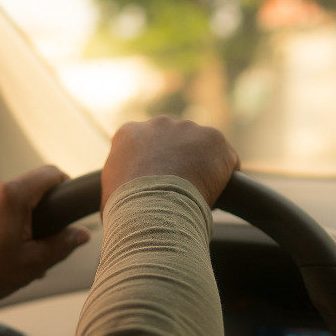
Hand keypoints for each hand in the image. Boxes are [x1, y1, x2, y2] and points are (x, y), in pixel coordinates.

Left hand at [0, 166, 89, 307]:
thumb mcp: (33, 263)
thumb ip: (62, 244)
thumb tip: (81, 234)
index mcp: (10, 196)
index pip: (49, 173)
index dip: (65, 185)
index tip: (69, 203)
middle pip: (29, 189)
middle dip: (42, 212)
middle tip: (44, 241)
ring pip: (11, 201)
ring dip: (22, 221)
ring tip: (21, 253)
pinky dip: (4, 224)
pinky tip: (2, 252)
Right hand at [101, 116, 239, 210]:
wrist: (152, 210)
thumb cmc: (126, 211)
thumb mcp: (109, 197)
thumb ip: (118, 189)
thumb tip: (119, 208)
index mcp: (129, 134)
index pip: (146, 146)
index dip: (155, 168)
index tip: (160, 187)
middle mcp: (158, 124)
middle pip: (175, 142)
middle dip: (180, 162)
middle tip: (181, 192)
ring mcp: (188, 128)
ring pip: (201, 148)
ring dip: (203, 167)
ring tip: (198, 196)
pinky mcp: (214, 138)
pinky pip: (226, 158)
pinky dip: (225, 176)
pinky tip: (218, 194)